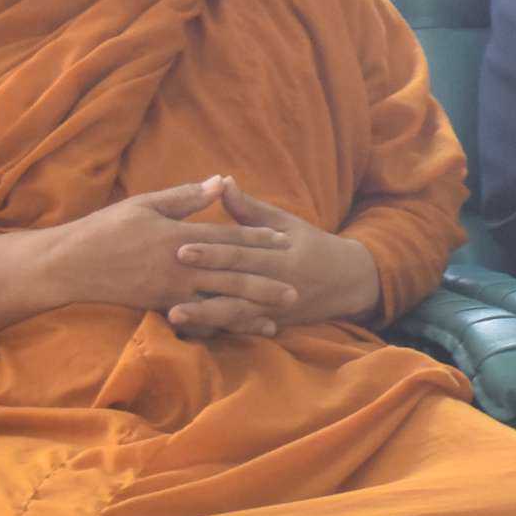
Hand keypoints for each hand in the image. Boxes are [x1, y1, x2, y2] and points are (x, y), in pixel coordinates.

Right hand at [48, 175, 298, 337]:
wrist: (68, 265)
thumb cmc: (106, 228)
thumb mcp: (145, 204)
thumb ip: (186, 197)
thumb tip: (221, 182)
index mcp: (179, 237)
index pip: (227, 238)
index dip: (258, 239)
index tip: (285, 241)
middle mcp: (179, 267)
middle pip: (231, 275)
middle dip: (265, 283)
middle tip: (297, 290)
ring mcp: (169, 291)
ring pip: (218, 303)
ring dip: (248, 312)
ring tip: (275, 320)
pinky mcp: (158, 307)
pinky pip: (196, 318)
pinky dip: (219, 325)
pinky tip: (236, 332)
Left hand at [175, 176, 383, 334]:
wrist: (348, 282)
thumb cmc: (312, 245)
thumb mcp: (286, 223)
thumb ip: (250, 209)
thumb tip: (222, 182)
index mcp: (282, 257)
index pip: (241, 254)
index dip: (212, 252)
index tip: (181, 248)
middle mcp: (278, 285)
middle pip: (235, 286)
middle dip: (201, 285)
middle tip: (166, 284)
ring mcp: (275, 309)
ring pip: (237, 314)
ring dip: (204, 316)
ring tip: (174, 315)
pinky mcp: (272, 324)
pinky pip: (242, 330)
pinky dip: (219, 332)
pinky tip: (192, 333)